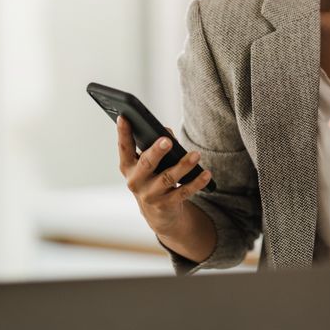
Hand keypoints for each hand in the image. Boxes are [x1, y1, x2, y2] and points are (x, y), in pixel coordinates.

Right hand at [116, 116, 211, 235]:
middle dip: (156, 152)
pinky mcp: (166, 205)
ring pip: (168, 178)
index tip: (124, 116)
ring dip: (183, 166)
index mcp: (128, 166)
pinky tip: (206, 174)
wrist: (158, 213)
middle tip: (167, 140)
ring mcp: (150, 195)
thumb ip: (156, 146)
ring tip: (196, 154)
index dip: (123, 132)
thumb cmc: (153, 177)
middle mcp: (135, 181)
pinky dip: (196, 183)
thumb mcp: (150, 164)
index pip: (124, 147)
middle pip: (146, 164)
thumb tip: (166, 132)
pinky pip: (183, 192)